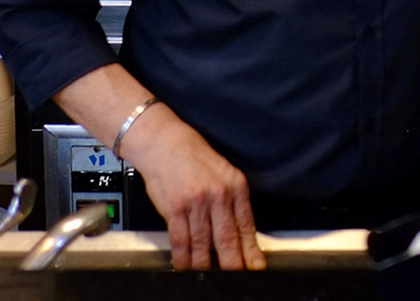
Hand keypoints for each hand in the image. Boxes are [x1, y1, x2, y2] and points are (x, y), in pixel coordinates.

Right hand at [119, 105, 265, 269]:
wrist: (163, 142)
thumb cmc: (191, 155)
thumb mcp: (222, 172)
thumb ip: (230, 199)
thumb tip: (238, 229)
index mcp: (235, 186)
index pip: (247, 225)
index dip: (251, 250)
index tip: (255, 265)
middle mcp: (219, 195)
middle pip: (228, 238)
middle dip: (234, 264)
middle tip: (238, 276)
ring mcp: (196, 203)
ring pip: (204, 244)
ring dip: (206, 265)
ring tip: (210, 277)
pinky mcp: (175, 208)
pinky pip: (181, 240)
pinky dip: (183, 257)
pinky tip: (186, 266)